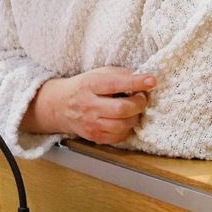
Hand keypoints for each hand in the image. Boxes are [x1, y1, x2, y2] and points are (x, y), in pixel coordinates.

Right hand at [27, 67, 155, 144]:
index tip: (151, 81)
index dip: (136, 82)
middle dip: (139, 103)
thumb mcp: (97, 74)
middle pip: (122, 109)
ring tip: (133, 110)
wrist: (59, 106)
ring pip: (122, 125)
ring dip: (135, 117)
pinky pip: (119, 136)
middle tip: (142, 98)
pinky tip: (124, 120)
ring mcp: (91, 124)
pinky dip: (127, 128)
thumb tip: (143, 77)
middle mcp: (89, 106)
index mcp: (90, 85)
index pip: (116, 83)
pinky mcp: (94, 137)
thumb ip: (119, 74)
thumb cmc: (83, 87)